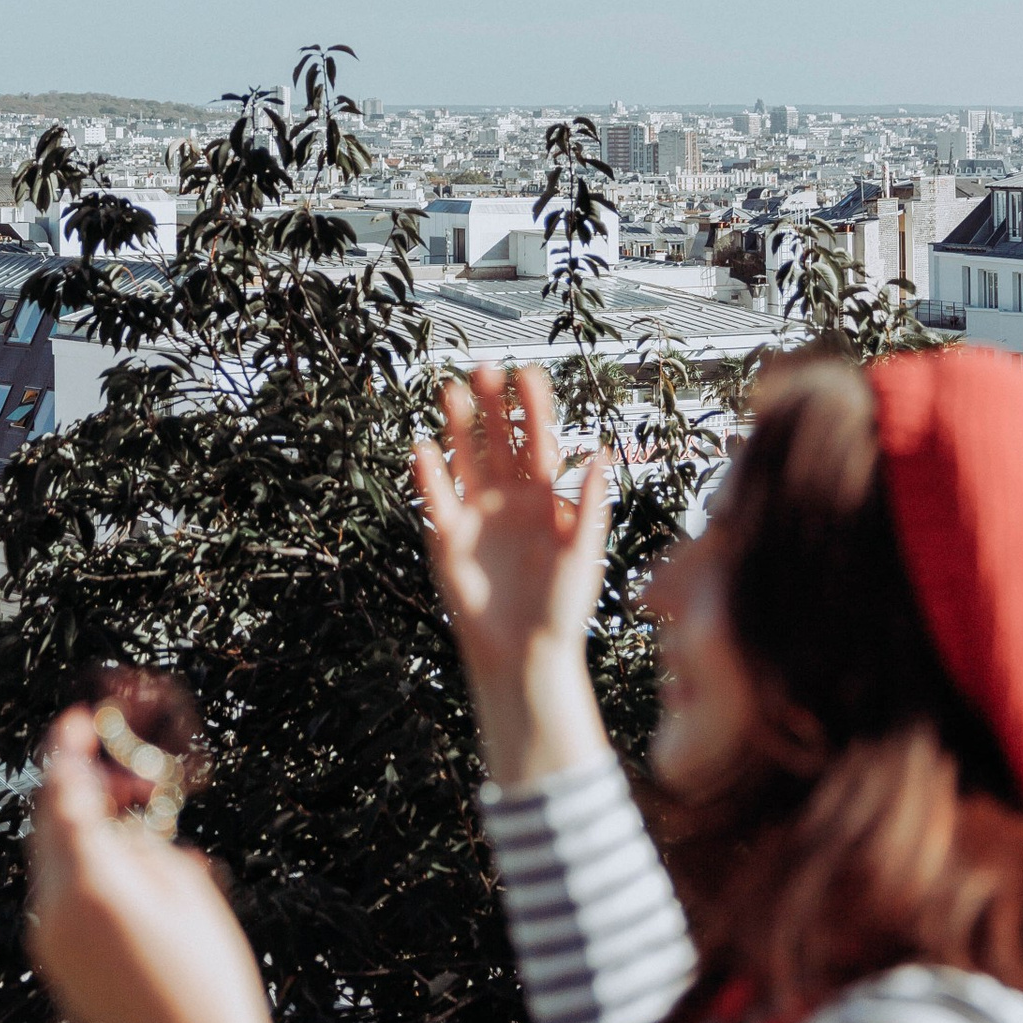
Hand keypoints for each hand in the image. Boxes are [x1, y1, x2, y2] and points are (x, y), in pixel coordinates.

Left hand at [27, 706, 296, 1022]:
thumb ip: (143, 841)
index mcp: (89, 885)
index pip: (62, 794)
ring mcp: (50, 943)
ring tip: (140, 823)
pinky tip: (130, 869)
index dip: (67, 749)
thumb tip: (122, 820)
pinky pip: (59, 894)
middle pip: (47, 824)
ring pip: (51, 858)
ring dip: (84, 828)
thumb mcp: (186, 889)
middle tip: (132, 778)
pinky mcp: (57, 966)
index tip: (78, 717)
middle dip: (82, 789)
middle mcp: (54, 912)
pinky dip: (83, 866)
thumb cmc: (208, 979)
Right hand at [412, 363, 610, 785]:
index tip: (528, 372)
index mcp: (545, 497)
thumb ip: (587, 505)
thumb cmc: (563, 607)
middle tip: (484, 368)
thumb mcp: (584, 554)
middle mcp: (508, 498)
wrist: (526, 654)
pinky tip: (424, 447)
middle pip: (498, 440)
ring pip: (465, 458)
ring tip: (450, 390)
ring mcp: (477, 514)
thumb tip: (598, 453)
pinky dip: (429, 474)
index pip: (538, 440)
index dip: (532, 407)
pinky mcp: (448, 538)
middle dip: (492, 405)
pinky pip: (437, 498)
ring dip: (457, 426)